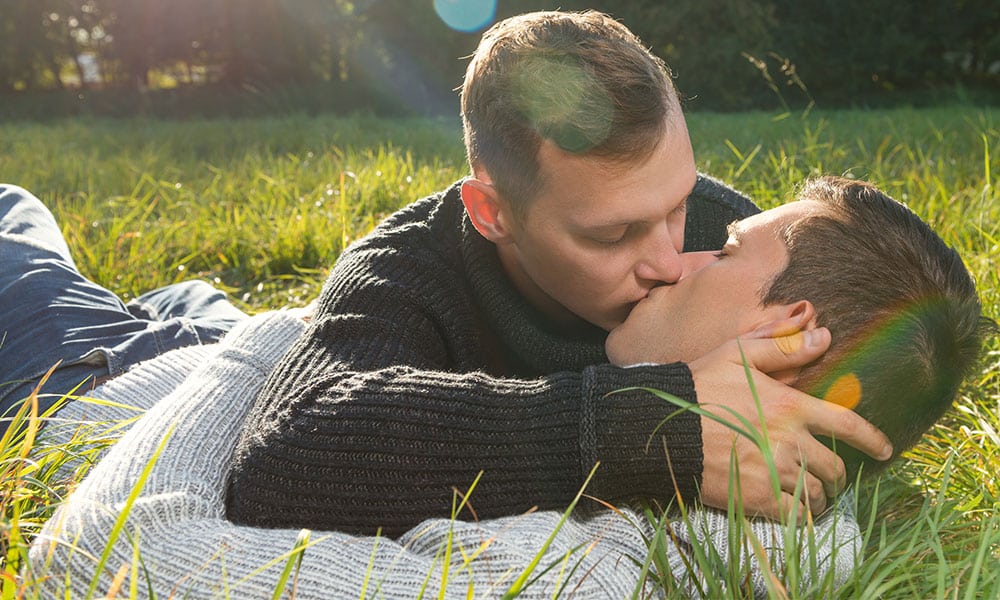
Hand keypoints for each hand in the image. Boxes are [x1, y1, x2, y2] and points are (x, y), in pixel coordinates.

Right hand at [689, 319, 892, 520]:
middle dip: (838, 475)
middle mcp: (790, 440)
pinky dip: (801, 516)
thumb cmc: (699, 385)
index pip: (848, 425)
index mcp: (791, 405)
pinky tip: (796, 512)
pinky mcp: (757, 497)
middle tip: (831, 479)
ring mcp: (775, 471)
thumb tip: (824, 335)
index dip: (873, 440)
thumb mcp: (738, 355)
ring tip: (812, 496)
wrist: (662, 425)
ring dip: (819, 496)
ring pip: (817, 493)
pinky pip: (796, 515)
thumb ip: (783, 347)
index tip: (886, 450)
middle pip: (835, 467)